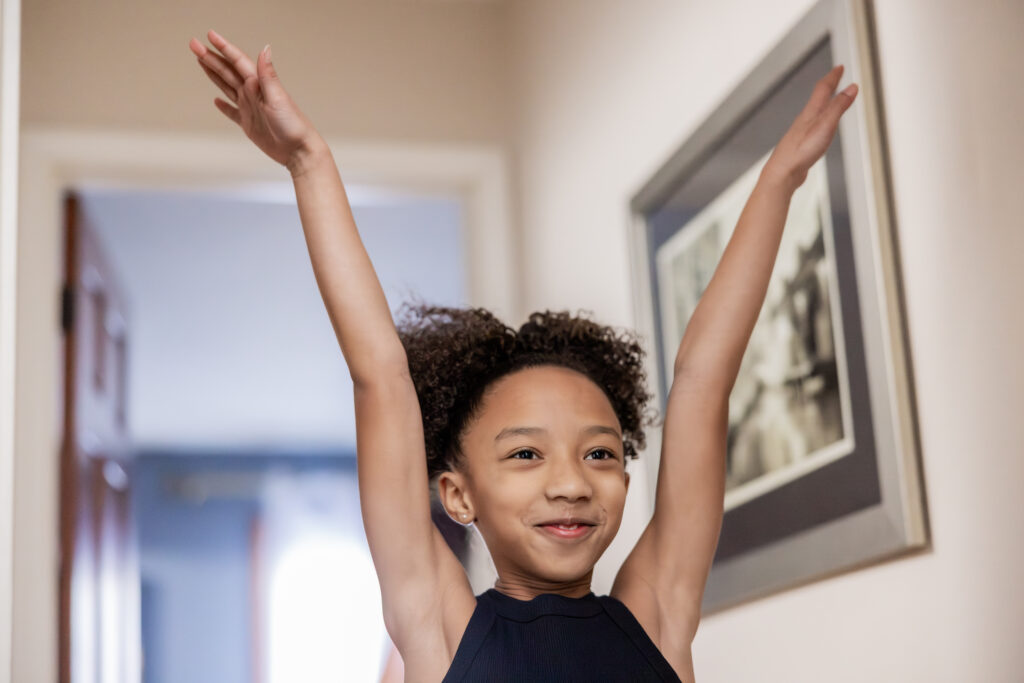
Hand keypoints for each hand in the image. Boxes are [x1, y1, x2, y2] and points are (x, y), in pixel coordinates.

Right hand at [188, 30, 324, 172]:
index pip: (238, 61)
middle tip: (194, 44)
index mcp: (259, 85)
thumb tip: (265, 49)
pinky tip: (217, 101)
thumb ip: (268, 75)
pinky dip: (224, 106)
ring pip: (227, 87)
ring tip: (201, 61)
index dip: (223, 48)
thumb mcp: (278, 98)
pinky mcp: (249, 124)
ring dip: (214, 74)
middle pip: (228, 71)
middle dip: (211, 57)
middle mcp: (253, 94)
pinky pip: (233, 112)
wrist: (298, 151)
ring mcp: (250, 108)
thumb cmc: (293, 125)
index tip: (209, 35)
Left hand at [763, 64, 858, 191]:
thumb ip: (839, 106)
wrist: (782, 173)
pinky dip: (820, 121)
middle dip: (828, 86)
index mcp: (811, 113)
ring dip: (824, 103)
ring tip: (830, 101)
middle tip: (835, 77)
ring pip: (814, 113)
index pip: (823, 88)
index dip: (832, 76)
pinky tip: (818, 129)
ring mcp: (801, 133)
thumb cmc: (800, 151)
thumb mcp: (825, 125)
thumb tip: (851, 88)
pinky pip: (812, 127)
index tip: (839, 67)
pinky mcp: (800, 145)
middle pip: (817, 98)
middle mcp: (804, 120)